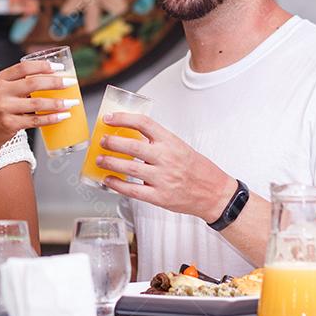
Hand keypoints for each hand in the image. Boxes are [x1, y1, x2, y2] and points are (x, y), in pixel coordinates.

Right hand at [0, 60, 78, 147]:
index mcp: (1, 79)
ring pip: (37, 103)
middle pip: (33, 83)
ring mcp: (5, 108)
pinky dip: (51, 118)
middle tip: (71, 83)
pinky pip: (35, 120)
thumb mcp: (3, 90)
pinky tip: (62, 116)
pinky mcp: (10, 124)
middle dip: (56, 83)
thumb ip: (21, 82)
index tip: (60, 68)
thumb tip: (53, 77)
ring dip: (57, 103)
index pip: (24, 68)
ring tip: (71, 103)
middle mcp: (1, 92)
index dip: (43, 66)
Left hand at [97, 112, 236, 222]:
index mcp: (171, 142)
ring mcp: (163, 178)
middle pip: (132, 145)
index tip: (109, 118)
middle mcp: (166, 158)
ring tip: (100, 159)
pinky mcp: (159, 197)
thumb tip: (129, 137)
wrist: (215, 194)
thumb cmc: (198, 170)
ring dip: (110, 162)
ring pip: (129, 167)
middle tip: (102, 141)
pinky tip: (108, 179)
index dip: (123, 118)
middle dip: (112, 142)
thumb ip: (158, 142)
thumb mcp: (180, 147)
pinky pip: (132, 190)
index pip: (144, 123)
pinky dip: (116, 184)